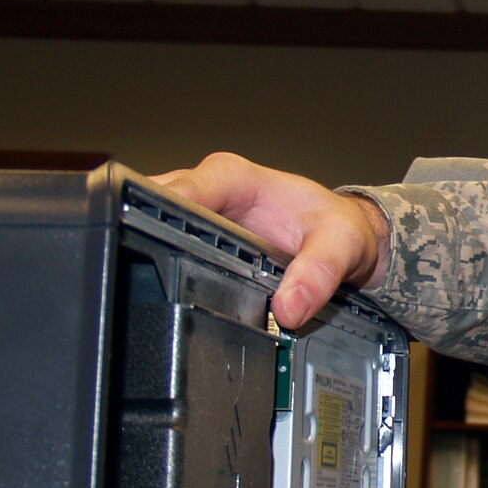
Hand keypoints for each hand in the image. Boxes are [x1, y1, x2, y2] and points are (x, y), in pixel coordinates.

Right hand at [152, 153, 389, 328]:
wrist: (347, 237)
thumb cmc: (339, 228)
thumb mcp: (340, 247)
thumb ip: (318, 275)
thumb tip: (289, 309)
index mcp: (236, 178)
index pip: (181, 190)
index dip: (159, 215)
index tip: (150, 245)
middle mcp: (210, 190)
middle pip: (153, 204)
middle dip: (140, 232)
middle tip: (142, 275)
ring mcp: (200, 213)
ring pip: (151, 222)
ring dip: (145, 248)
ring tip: (147, 285)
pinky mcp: (197, 235)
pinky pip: (164, 241)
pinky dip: (158, 259)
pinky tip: (160, 286)